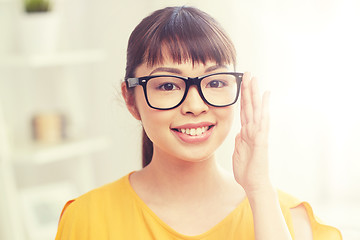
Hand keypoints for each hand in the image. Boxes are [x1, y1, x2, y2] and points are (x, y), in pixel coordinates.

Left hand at [232, 72, 270, 194]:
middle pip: (250, 106)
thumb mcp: (238, 151)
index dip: (243, 97)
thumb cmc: (246, 170)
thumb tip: (239, 131)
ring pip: (256, 109)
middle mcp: (253, 130)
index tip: (241, 83)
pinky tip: (265, 97)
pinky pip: (262, 121)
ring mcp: (258, 133)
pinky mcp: (261, 140)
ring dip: (255, 94)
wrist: (253, 184)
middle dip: (248, 89)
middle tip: (248, 73)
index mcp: (246, 132)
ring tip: (255, 79)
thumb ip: (239, 140)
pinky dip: (264, 108)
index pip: (244, 110)